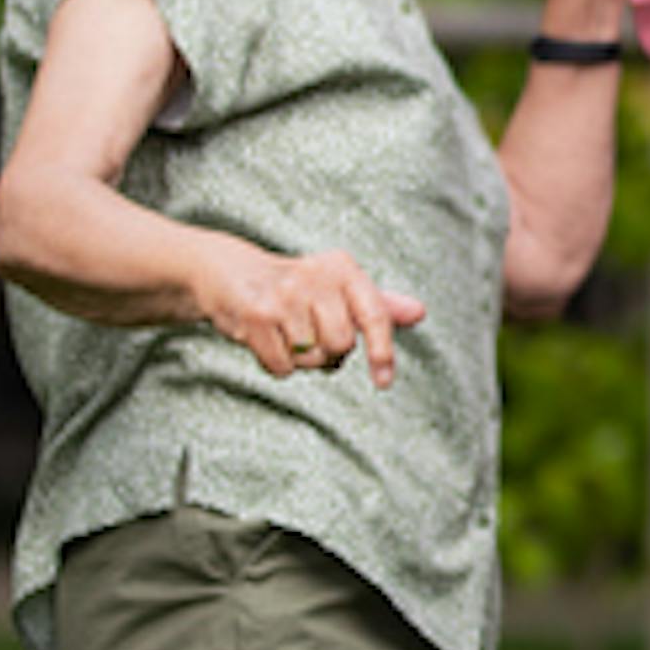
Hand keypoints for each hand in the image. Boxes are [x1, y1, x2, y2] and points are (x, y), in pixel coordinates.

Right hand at [201, 239, 425, 388]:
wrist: (229, 272)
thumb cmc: (295, 286)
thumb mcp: (338, 286)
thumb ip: (378, 304)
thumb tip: (419, 313)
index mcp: (343, 268)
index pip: (374, 314)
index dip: (383, 351)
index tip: (384, 381)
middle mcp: (316, 277)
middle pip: (341, 344)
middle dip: (329, 352)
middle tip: (310, 334)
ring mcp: (284, 295)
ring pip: (311, 358)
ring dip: (301, 359)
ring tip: (286, 332)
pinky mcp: (256, 315)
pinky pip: (282, 367)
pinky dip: (277, 364)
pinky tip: (267, 340)